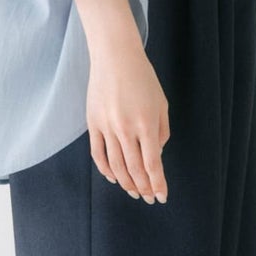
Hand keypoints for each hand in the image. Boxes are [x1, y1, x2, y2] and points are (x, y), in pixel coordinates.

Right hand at [86, 42, 169, 202]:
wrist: (115, 57)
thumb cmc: (143, 79)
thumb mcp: (162, 104)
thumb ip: (161, 132)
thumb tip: (155, 155)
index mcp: (146, 124)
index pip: (153, 164)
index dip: (157, 184)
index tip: (161, 197)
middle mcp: (126, 129)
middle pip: (135, 169)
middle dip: (144, 188)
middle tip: (148, 198)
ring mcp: (107, 127)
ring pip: (116, 166)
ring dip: (126, 183)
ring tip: (134, 192)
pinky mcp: (93, 124)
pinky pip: (98, 154)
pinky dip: (106, 170)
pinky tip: (114, 178)